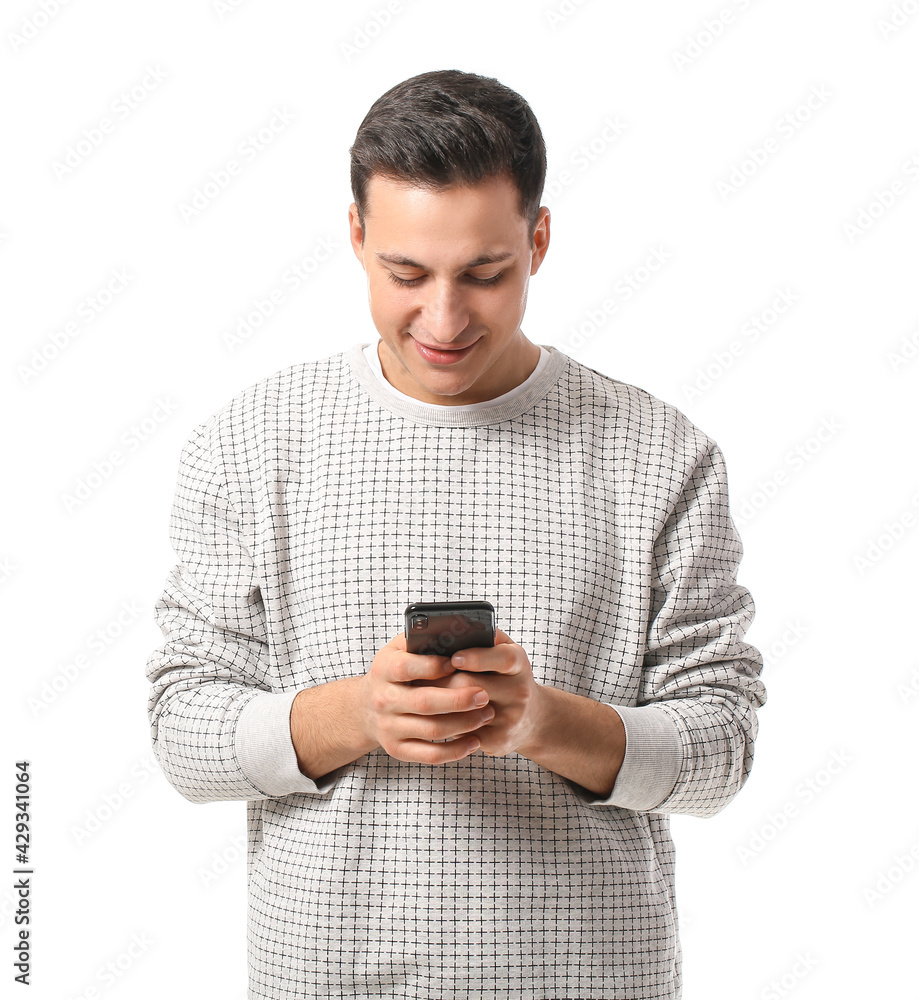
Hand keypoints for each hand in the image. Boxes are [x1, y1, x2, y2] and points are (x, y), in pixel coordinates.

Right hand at [358, 631, 495, 764]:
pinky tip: (475, 741)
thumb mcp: (400, 648)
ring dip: (464, 724)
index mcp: (383, 669)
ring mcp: (389, 727)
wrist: (367, 707)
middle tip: (484, 694)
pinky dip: (456, 751)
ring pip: (432, 730)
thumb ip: (422, 639)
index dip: (434, 666)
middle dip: (458, 699)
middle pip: (424, 702)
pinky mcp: (398, 749)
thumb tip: (456, 633)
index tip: (459, 663)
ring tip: (487, 714)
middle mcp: (383, 699)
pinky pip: (430, 755)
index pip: (406, 667)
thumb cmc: (396, 671)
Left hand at [427, 628, 543, 756]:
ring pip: (462, 711)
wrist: (531, 718)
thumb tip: (455, 626)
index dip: (477, 658)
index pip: (502, 658)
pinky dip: (445, 723)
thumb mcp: (504, 650)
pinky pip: (462, 732)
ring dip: (437, 703)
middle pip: (472, 686)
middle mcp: (519, 691)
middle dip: (441, 681)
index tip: (454, 657)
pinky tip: (432, 716)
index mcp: (519, 663)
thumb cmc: (507, 676)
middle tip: (416, 677)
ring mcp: (510, 718)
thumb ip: (485, 636)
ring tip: (417, 694)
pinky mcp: (498, 740)